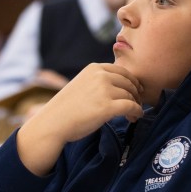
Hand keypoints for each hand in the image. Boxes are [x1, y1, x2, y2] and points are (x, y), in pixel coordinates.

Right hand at [16, 63, 143, 175]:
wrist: (53, 122)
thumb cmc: (66, 107)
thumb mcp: (82, 84)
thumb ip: (98, 81)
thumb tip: (120, 86)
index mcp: (94, 68)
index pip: (122, 71)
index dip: (132, 81)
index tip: (136, 90)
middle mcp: (101, 76)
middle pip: (128, 83)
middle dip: (135, 94)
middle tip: (137, 104)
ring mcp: (104, 91)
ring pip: (130, 95)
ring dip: (135, 105)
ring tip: (133, 114)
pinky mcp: (107, 107)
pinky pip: (131, 107)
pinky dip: (137, 111)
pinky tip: (135, 117)